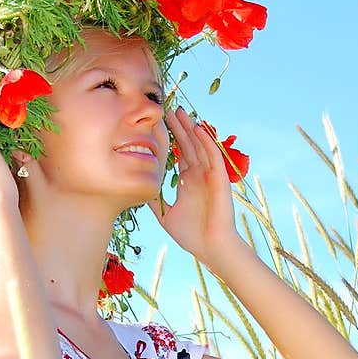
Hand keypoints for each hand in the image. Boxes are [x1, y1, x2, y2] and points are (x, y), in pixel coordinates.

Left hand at [145, 107, 238, 261]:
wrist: (211, 248)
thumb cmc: (192, 235)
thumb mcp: (165, 214)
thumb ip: (154, 200)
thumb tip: (137, 190)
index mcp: (188, 182)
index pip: (179, 155)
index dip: (171, 140)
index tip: (159, 125)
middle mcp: (200, 175)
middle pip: (189, 146)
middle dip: (180, 128)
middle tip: (169, 110)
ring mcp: (210, 176)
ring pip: (200, 146)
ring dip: (192, 129)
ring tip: (181, 112)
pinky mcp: (220, 179)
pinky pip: (213, 156)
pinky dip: (206, 141)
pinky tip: (198, 128)